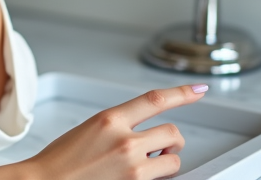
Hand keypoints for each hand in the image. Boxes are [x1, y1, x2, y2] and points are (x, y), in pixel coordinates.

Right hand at [11, 84, 205, 179]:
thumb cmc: (61, 161)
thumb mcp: (89, 129)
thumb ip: (118, 125)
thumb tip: (143, 131)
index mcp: (110, 119)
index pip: (156, 99)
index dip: (182, 93)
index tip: (198, 90)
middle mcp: (124, 140)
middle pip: (173, 132)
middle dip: (172, 141)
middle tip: (160, 148)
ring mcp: (132, 166)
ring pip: (173, 159)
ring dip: (167, 161)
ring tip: (149, 166)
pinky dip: (157, 177)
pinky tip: (139, 176)